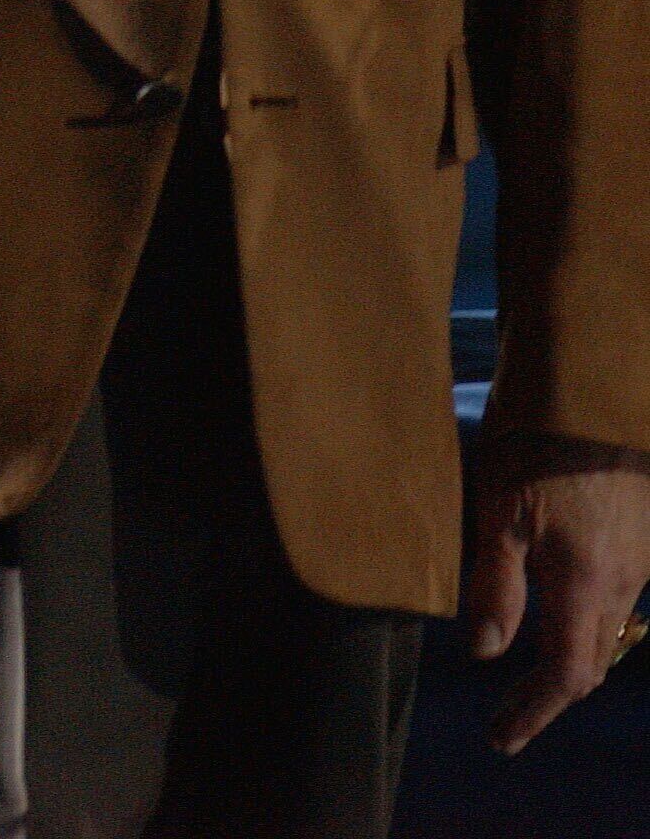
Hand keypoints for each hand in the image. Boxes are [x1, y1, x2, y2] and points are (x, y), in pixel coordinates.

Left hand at [467, 433, 649, 753]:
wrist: (592, 383)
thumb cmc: (537, 438)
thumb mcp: (499, 507)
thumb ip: (495, 584)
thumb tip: (485, 652)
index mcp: (584, 582)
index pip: (567, 675)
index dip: (532, 712)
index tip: (501, 737)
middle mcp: (623, 580)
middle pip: (592, 659)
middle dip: (552, 691)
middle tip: (510, 708)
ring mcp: (640, 556)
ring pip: (609, 626)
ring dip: (573, 651)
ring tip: (532, 662)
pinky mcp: (643, 530)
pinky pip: (620, 590)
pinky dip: (589, 612)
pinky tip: (562, 596)